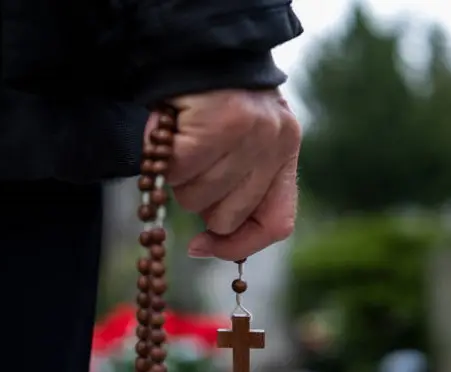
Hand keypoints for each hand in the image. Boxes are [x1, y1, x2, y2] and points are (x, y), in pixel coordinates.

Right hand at [145, 89, 300, 260]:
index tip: (202, 246)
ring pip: (197, 197)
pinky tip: (173, 132)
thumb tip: (204, 245)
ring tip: (184, 141)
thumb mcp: (243, 144)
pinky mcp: (222, 123)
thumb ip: (238, 188)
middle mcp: (276, 145)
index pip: (278, 223)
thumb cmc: (218, 102)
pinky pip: (178, 170)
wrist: (204, 45)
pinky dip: (165, 157)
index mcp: (285, 154)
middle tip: (193, 164)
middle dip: (199, 199)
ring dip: (179, 177)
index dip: (239, 246)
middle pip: (226, 216)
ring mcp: (253, 135)